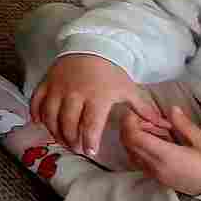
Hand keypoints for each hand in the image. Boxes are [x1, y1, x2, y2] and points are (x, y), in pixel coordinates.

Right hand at [33, 53, 158, 155]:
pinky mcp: (46, 83)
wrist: (92, 47)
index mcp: (97, 97)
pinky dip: (36, 114)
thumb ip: (143, 109)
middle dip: (71, 140)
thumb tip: (163, 125)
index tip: (90, 153)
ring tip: (62, 140)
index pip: (90, 124)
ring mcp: (58, 88)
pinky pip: (37, 101)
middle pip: (68, 123)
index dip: (89, 141)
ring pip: (51, 115)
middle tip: (76, 149)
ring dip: (54, 131)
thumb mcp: (129, 89)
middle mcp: (75, 94)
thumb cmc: (111, 72)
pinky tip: (41, 124)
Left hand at [121, 104, 200, 195]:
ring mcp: (156, 175)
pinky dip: (142, 148)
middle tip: (152, 119)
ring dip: (137, 138)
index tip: (140, 112)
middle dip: (133, 127)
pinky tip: (160, 141)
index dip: (131, 122)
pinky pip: (140, 161)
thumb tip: (171, 109)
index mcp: (166, 157)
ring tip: (159, 130)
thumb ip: (183, 125)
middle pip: (128, 144)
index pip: (134, 137)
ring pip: (132, 153)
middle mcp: (156, 167)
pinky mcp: (159, 179)